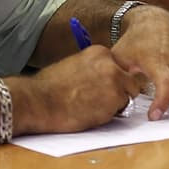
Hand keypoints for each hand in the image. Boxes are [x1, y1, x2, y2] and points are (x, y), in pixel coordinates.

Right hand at [23, 45, 144, 131]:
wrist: (38, 101)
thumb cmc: (48, 87)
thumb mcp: (74, 65)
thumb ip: (92, 69)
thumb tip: (101, 79)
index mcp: (100, 53)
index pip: (120, 68)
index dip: (112, 81)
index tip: (100, 88)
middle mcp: (112, 65)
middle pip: (130, 82)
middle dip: (119, 93)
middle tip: (99, 101)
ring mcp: (115, 82)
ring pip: (126, 98)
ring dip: (114, 106)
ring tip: (90, 107)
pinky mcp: (115, 101)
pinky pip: (120, 112)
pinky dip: (109, 116)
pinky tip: (89, 113)